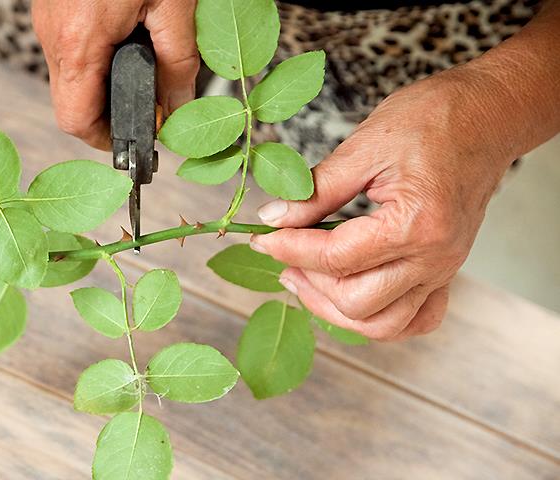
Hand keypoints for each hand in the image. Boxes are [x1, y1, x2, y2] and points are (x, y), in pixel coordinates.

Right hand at [32, 0, 198, 149]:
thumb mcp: (172, 4)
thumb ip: (178, 61)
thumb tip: (179, 106)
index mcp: (79, 44)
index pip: (77, 121)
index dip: (107, 138)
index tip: (136, 135)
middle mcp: (54, 35)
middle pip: (70, 103)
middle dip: (108, 110)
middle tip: (145, 102)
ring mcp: (48, 21)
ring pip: (68, 75)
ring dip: (100, 80)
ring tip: (139, 63)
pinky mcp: (51, 7)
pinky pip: (69, 47)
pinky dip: (95, 53)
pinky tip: (124, 35)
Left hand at [249, 70, 515, 340]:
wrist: (489, 116)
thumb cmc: (434, 120)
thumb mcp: (365, 145)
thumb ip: (317, 189)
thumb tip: (273, 218)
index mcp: (415, 224)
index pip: (335, 258)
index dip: (289, 249)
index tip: (261, 237)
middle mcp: (434, 258)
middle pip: (356, 303)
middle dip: (309, 283)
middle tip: (281, 253)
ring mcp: (443, 270)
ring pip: (383, 325)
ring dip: (335, 309)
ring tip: (304, 277)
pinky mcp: (445, 271)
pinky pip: (415, 320)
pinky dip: (378, 318)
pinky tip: (348, 293)